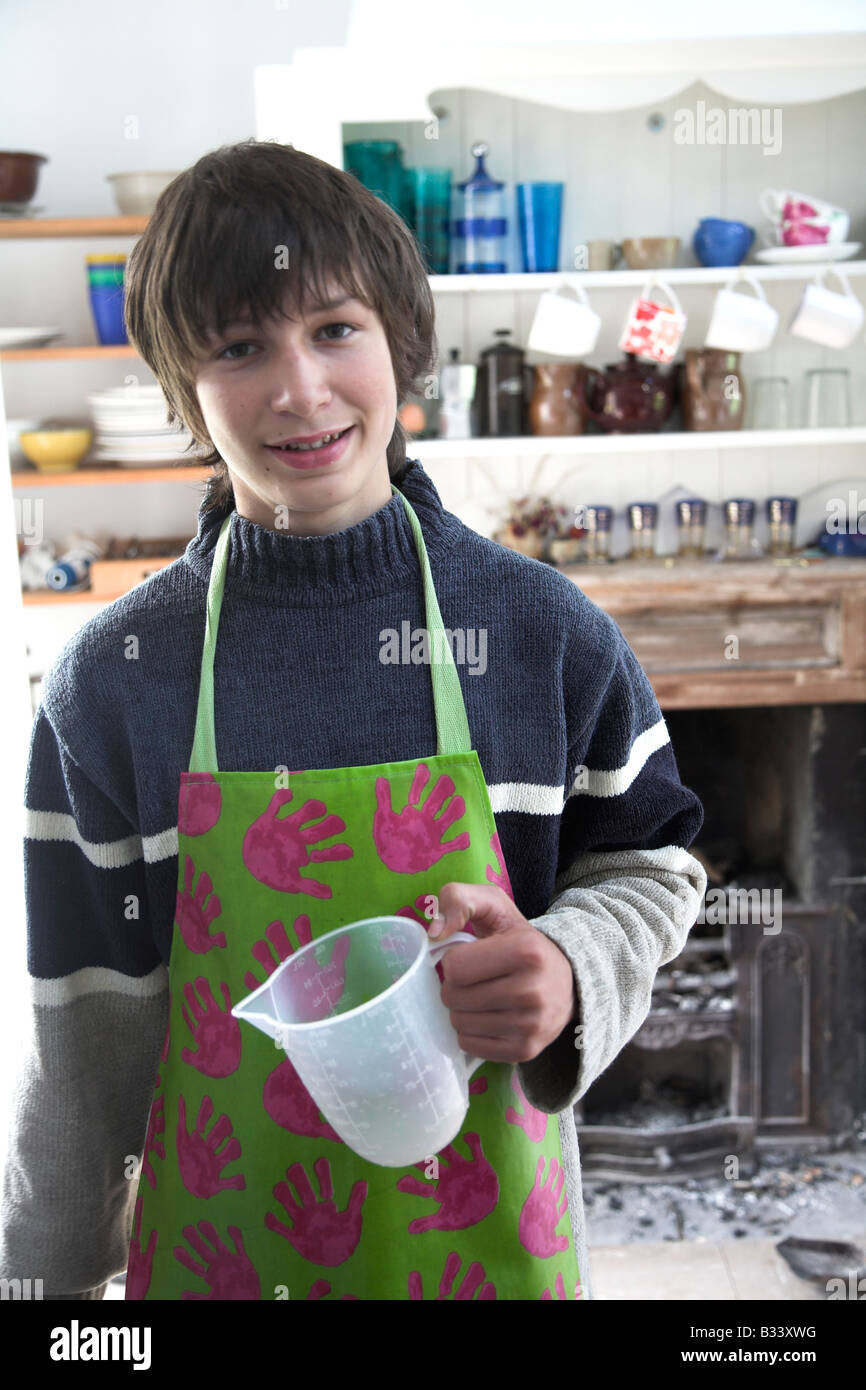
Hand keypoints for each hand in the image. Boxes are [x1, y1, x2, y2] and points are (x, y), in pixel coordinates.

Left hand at [429, 882, 577, 1064]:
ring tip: (482, 996)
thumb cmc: (520, 939)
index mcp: (526, 951)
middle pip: (454, 997)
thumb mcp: (494, 905)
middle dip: (454, 985)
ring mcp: (531, 1026)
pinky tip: (488, 1016)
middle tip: (474, 979)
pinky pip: (470, 1046)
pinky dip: (471, 1032)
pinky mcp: (525, 1051)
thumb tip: (433, 933)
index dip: (454, 960)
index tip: (472, 957)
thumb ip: (458, 900)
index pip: (455, 967)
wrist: (567, 980)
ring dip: (461, 1009)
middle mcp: (532, 991)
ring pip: (459, 1024)